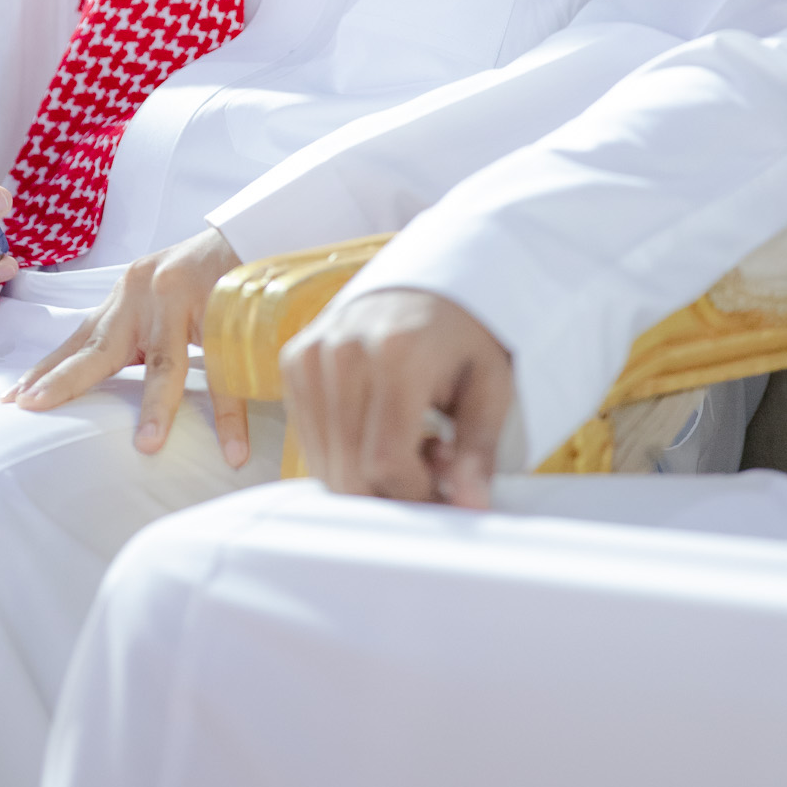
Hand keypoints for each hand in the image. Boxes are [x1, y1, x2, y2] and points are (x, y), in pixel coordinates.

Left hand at [2, 227, 246, 461]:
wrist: (258, 233)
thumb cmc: (209, 273)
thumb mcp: (163, 298)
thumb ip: (139, 332)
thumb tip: (113, 377)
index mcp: (128, 296)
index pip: (79, 338)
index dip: (48, 370)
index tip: (12, 399)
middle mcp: (147, 294)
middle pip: (100, 348)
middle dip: (65, 381)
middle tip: (32, 408)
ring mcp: (185, 300)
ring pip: (166, 363)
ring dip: (157, 408)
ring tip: (146, 446)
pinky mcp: (224, 308)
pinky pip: (228, 371)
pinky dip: (231, 416)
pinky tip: (234, 450)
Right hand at [281, 288, 512, 506]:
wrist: (426, 279)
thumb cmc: (466, 335)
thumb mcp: (491, 384)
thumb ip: (479, 449)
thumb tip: (469, 508)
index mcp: (396, 353)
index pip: (385, 463)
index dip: (415, 495)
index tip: (444, 492)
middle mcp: (343, 350)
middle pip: (347, 471)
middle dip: (390, 494)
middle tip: (429, 472)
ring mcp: (311, 354)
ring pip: (324, 462)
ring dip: (365, 476)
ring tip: (409, 445)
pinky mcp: (294, 360)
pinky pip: (309, 439)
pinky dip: (342, 454)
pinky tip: (378, 431)